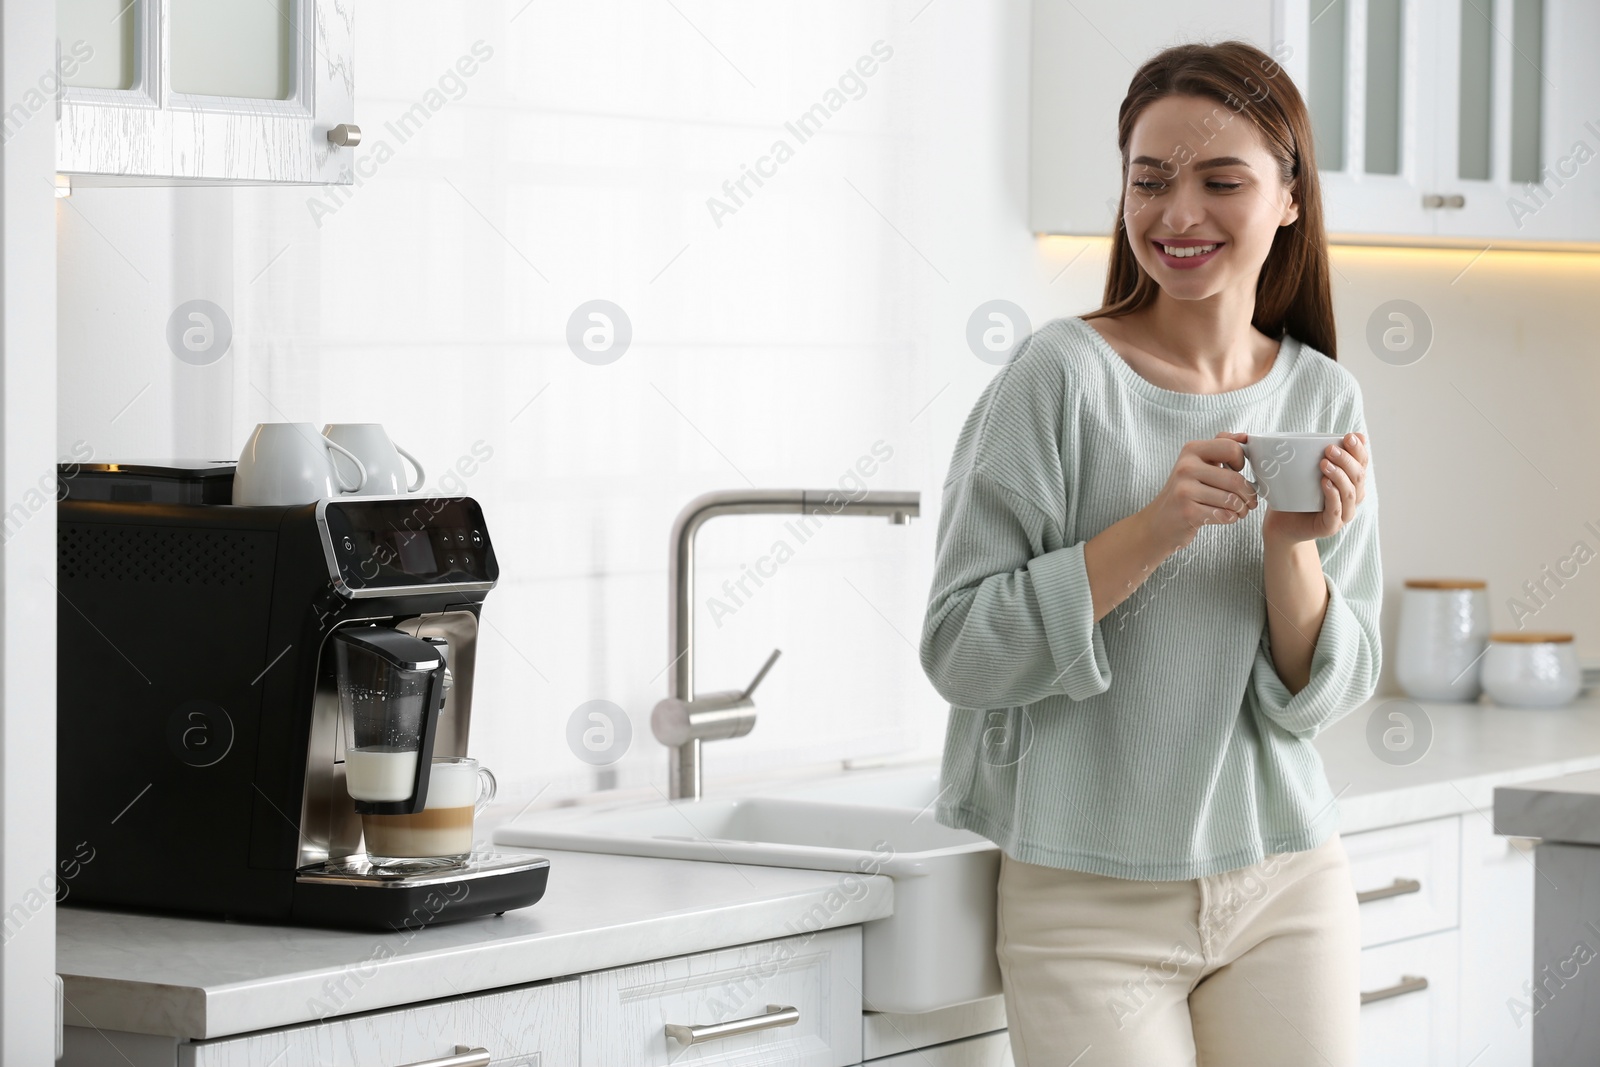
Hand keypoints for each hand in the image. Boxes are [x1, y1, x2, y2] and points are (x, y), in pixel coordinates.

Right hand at [1141, 432, 1258, 552]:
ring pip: (1232, 499)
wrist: (1159, 522)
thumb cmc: (1185, 491)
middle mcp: (1186, 467)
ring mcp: (1185, 490)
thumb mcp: (1198, 462)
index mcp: (1191, 450)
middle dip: (1249, 494)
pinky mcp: (1187, 512)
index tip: (1237, 471)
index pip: (1232, 448)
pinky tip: (1225, 517)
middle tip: (1249, 501)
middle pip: (1235, 479)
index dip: (1242, 461)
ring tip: (1239, 510)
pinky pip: (1224, 515)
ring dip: (1242, 509)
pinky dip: (1231, 518)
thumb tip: (1244, 437)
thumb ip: (1220, 446)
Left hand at [1259, 431, 1369, 543]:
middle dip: (1347, 460)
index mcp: (1351, 480)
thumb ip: (1314, 454)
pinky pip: (1336, 510)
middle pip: (1358, 476)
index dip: (1358, 449)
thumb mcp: (1304, 470)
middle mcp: (1352, 496)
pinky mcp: (1331, 526)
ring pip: (1350, 492)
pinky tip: (1325, 483)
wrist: (1282, 522)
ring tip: (1324, 463)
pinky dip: (1333, 495)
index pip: (1362, 462)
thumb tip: (1318, 434)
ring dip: (1339, 475)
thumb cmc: (1295, 493)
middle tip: (1329, 449)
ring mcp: (1344, 513)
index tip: (1348, 436)